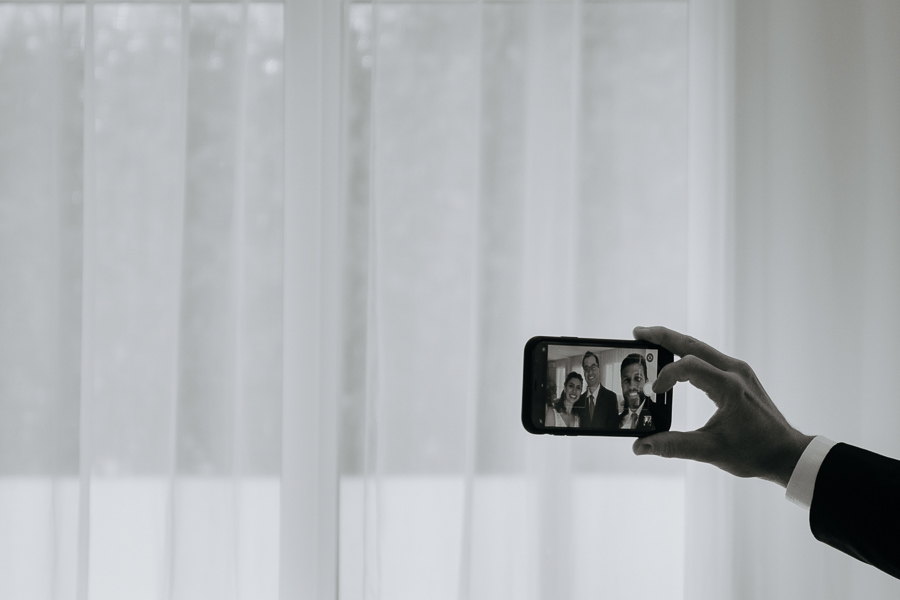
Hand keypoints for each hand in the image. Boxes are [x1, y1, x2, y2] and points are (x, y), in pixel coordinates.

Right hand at [631, 326, 813, 486]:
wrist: (786, 452)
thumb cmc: (754, 452)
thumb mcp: (710, 451)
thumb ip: (673, 446)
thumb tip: (640, 446)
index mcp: (729, 387)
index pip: (689, 366)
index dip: (666, 376)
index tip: (653, 392)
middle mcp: (735, 371)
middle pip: (692, 344)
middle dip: (663, 337)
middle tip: (638, 333)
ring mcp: (739, 370)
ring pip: (701, 347)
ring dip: (675, 342)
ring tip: (650, 340)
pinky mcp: (739, 375)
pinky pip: (710, 356)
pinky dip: (688, 353)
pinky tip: (675, 358)